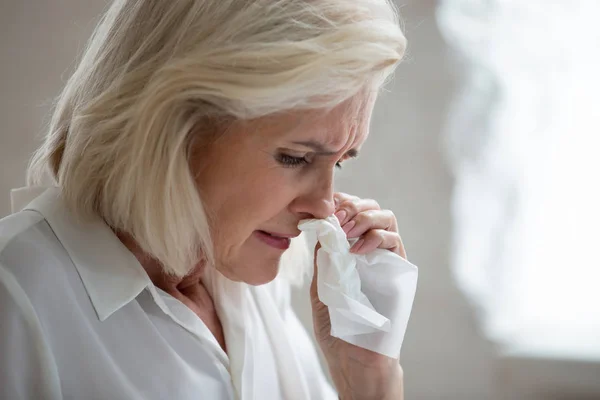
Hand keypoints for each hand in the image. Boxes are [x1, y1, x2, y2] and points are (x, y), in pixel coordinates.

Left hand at [310, 192, 405, 399]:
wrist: (355, 356)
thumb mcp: (322, 284)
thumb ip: (324, 256)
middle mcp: (370, 250)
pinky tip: (358, 250)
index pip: (350, 213)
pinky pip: (393, 240)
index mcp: (350, 251)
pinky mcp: (398, 270)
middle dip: (353, 206)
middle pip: (370, 208)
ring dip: (364, 217)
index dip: (340, 203)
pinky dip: (375, 237)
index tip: (326, 208)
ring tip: (347, 232)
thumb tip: (321, 227)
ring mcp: (386, 258)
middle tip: (338, 218)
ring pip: (385, 218)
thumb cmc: (337, 325)